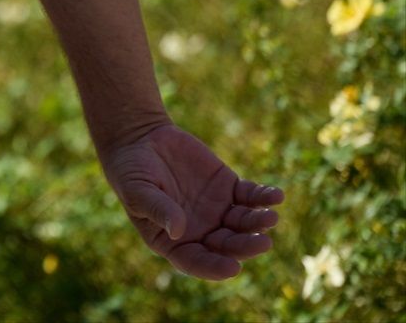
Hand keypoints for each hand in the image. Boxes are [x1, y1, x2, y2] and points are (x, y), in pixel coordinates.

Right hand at [100, 121, 284, 280]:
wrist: (139, 138)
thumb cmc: (130, 169)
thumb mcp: (137, 190)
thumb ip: (158, 209)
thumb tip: (179, 231)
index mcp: (173, 240)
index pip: (196, 261)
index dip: (214, 267)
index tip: (233, 267)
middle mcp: (200, 231)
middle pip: (228, 246)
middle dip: (246, 246)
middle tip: (263, 242)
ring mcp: (217, 211)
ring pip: (244, 224)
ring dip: (258, 223)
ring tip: (271, 216)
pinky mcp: (228, 188)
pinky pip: (251, 197)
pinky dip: (264, 197)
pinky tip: (276, 196)